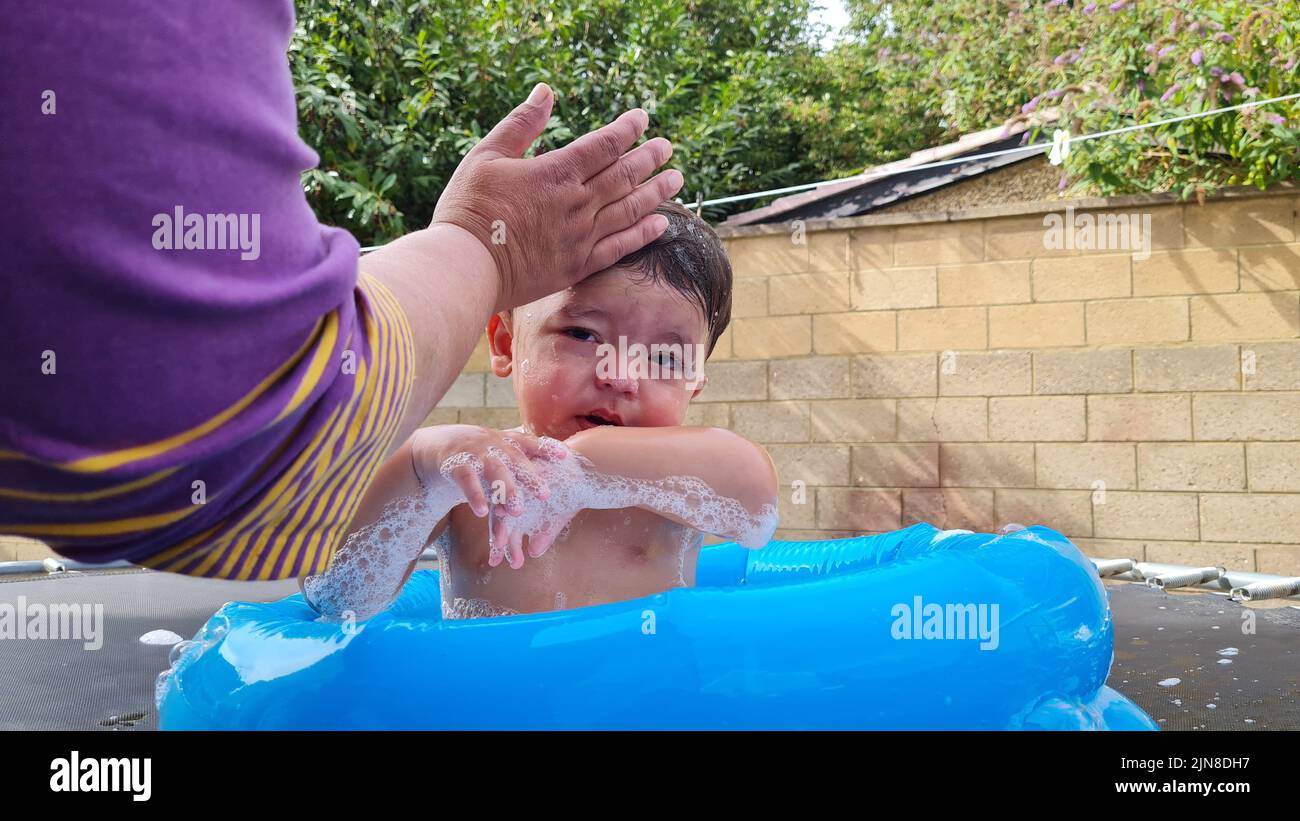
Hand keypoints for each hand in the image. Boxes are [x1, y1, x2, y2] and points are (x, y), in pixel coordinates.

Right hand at [411, 425, 565, 568]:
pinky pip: (467, 481)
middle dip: (530, 477)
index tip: (565, 456)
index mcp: (508, 441)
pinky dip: (475, 495)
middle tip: (546, 495)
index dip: (547, 448)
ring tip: (516, 511)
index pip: (530, 442)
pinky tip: (481, 512)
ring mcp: (475, 453)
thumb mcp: (502, 452)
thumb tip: (558, 470)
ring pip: (493, 471)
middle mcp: (494, 444)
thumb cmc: (481, 454)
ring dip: (505, 490)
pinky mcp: (457, 465)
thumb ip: (523, 461)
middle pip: (515, 460)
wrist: (440, 446)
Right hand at [431, 83, 682, 312]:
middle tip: (668, 147)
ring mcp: (581, 237)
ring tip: (676, 179)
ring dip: (656, 192)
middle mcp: (576, 203)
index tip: (642, 119)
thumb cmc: (470, 208)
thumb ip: (521, 124)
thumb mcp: (487, 155)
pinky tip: (661, 223)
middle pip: (623, 175)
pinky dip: (643, 234)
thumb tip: (546, 90)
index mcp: (555, 172)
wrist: (466, 266)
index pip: (603, 145)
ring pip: (629, 209)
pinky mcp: (578, 266)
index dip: (626, 130)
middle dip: (649, 158)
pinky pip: (620, 247)